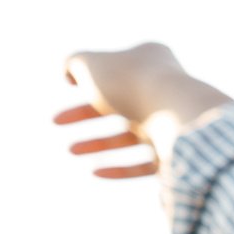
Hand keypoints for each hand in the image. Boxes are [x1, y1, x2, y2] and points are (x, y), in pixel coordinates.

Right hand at [54, 41, 227, 180]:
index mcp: (151, 63)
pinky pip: (146, 164)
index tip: (67, 86)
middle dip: (85, 114)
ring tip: (70, 152)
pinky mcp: (179, 156)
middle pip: (120, 105)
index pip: (114, 71)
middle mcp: (166, 93)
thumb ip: (74, 62)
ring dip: (98, 144)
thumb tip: (69, 73)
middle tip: (55, 123)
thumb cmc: (132, 84)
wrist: (178, 116)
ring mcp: (174, 125)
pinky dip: (121, 168)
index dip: (87, 80)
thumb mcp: (93, 63)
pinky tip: (94, 171)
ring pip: (131, 137)